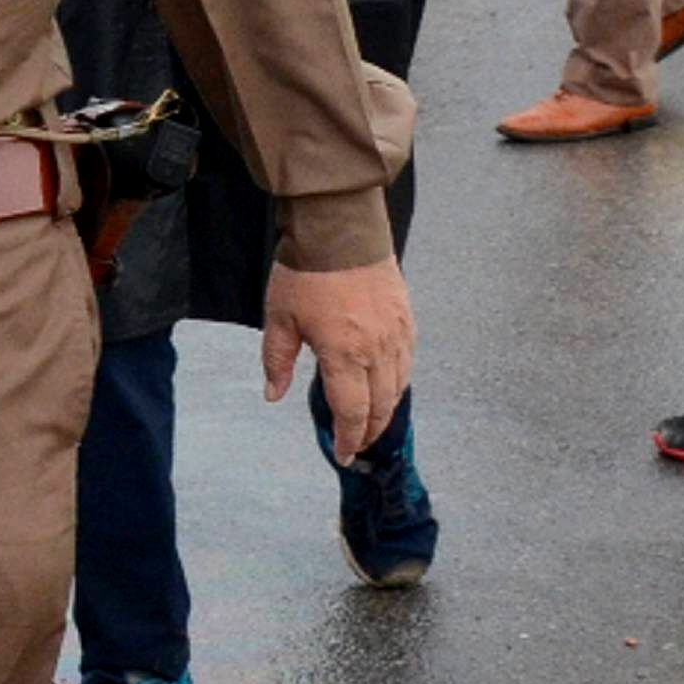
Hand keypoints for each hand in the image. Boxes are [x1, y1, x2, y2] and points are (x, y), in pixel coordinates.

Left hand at [262, 255, 413, 461]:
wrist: (341, 229)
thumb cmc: (305, 273)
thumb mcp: (279, 319)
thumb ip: (278, 361)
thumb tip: (274, 395)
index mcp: (343, 355)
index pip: (351, 412)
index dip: (348, 439)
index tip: (343, 455)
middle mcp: (376, 351)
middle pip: (380, 407)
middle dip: (368, 432)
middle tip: (357, 444)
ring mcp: (396, 335)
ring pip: (398, 387)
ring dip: (386, 411)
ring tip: (371, 423)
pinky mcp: (407, 319)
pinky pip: (408, 362)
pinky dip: (399, 383)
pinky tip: (388, 387)